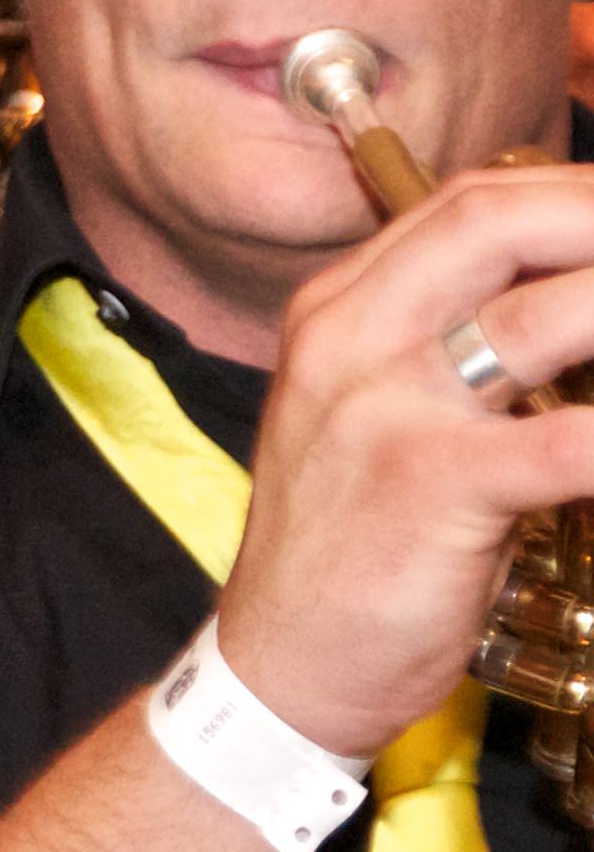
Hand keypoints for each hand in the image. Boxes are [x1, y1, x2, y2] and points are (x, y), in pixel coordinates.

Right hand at [210, 168, 593, 756]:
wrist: (286, 662)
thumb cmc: (356, 542)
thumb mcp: (378, 414)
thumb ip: (448, 348)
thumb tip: (568, 305)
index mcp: (336, 311)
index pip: (461, 205)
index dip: (568, 188)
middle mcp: (348, 340)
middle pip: (492, 224)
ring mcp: (381, 411)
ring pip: (537, 318)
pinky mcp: (425, 489)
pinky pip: (565, 443)